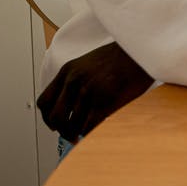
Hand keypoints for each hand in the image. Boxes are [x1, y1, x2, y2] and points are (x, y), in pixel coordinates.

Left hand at [37, 41, 153, 142]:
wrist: (142, 49)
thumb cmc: (122, 56)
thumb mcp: (89, 62)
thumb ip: (76, 79)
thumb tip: (71, 105)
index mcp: (68, 70)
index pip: (44, 102)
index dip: (47, 118)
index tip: (54, 125)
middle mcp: (74, 81)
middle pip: (56, 118)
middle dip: (63, 131)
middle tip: (71, 136)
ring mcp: (89, 91)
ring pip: (73, 125)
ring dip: (79, 133)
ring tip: (89, 133)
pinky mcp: (104, 102)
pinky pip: (89, 127)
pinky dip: (91, 134)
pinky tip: (98, 131)